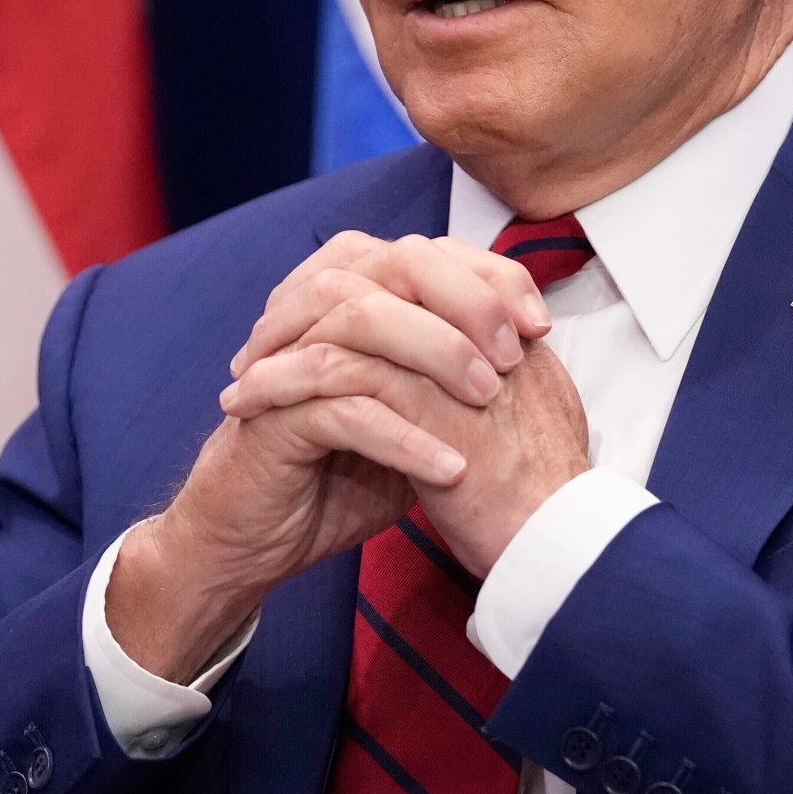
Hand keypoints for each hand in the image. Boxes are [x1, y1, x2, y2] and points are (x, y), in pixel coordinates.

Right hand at [107, 232, 551, 681]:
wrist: (254, 540)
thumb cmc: (338, 474)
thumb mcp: (415, 417)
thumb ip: (454, 376)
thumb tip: (530, 346)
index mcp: (351, 301)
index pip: (426, 252)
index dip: (488, 276)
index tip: (539, 326)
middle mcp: (314, 314)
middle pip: (394, 265)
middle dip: (465, 302)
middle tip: (515, 356)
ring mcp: (286, 360)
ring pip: (362, 322)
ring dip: (436, 355)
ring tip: (488, 401)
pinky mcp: (270, 417)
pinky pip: (340, 407)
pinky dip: (401, 436)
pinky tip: (448, 466)